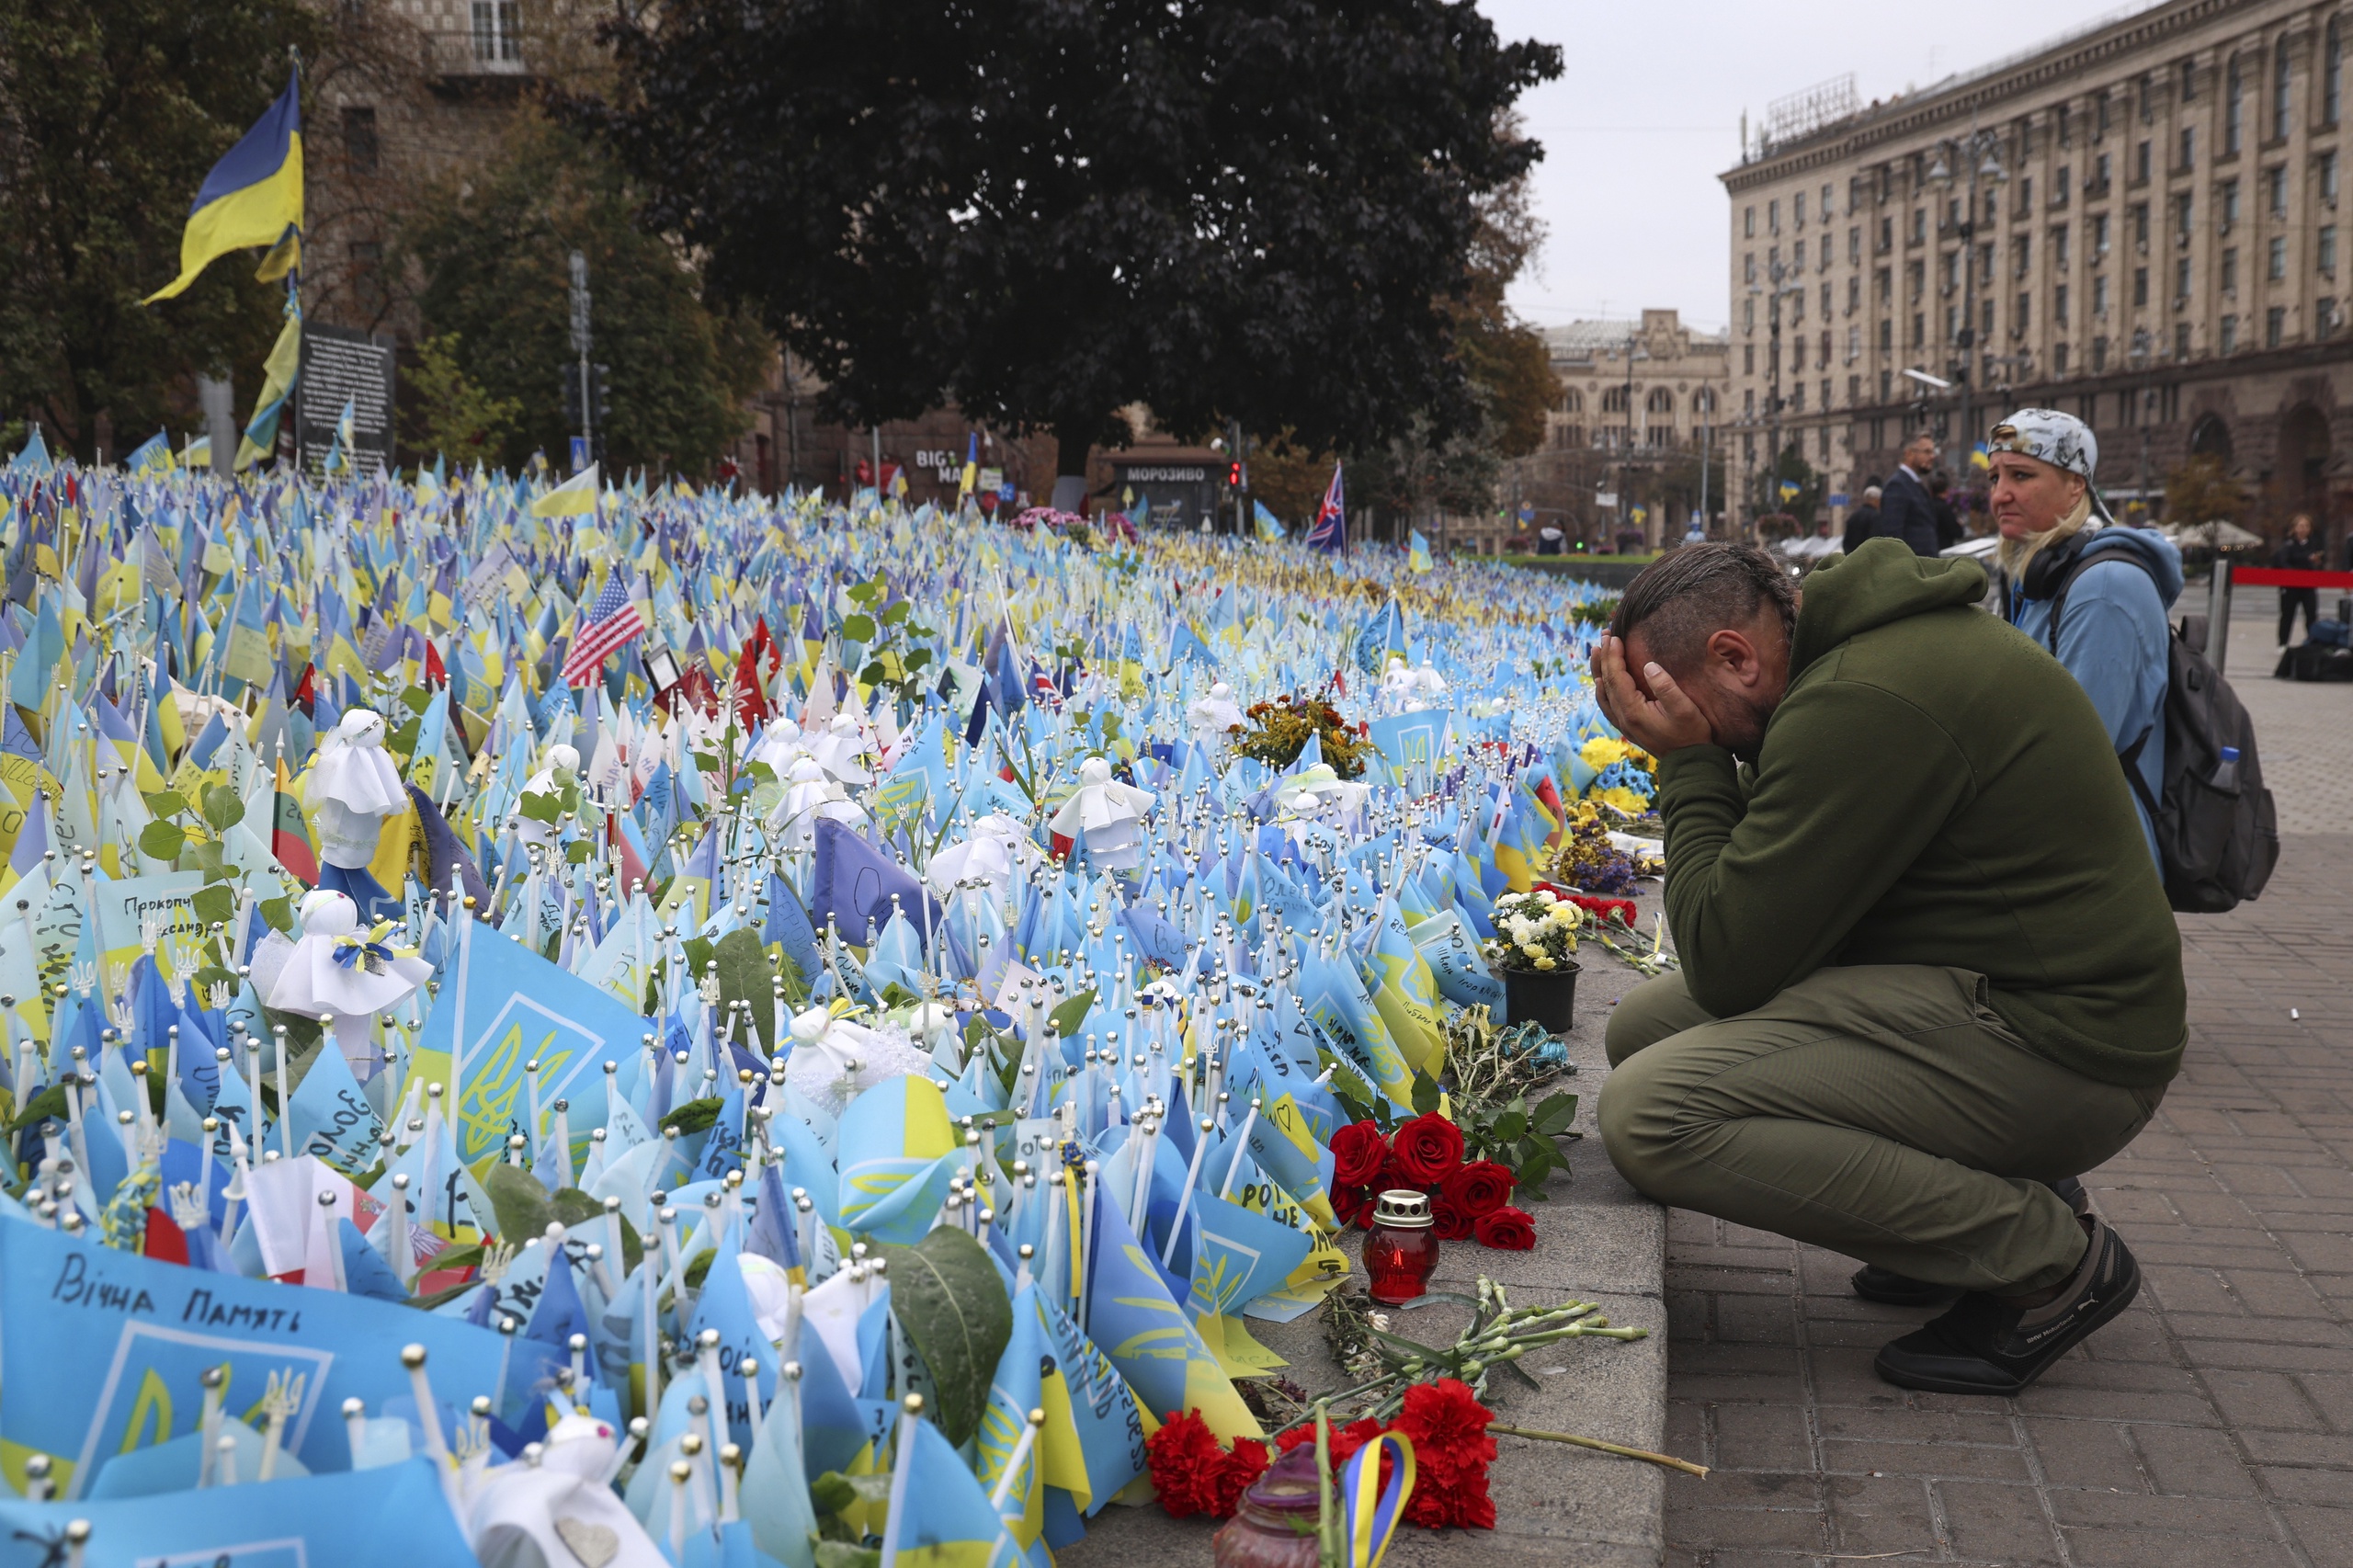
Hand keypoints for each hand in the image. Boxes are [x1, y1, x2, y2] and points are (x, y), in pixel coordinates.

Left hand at [1588, 635, 1713, 754]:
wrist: (1690, 763)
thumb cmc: (1692, 734)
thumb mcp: (1684, 708)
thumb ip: (1665, 686)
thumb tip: (1649, 665)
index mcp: (1633, 711)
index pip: (1616, 677)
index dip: (1614, 655)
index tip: (1614, 636)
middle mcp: (1623, 717)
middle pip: (1606, 682)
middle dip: (1604, 657)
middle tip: (1603, 635)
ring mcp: (1624, 724)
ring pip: (1603, 693)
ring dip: (1599, 670)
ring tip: (1598, 651)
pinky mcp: (1628, 727)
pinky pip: (1607, 704)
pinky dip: (1603, 688)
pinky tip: (1602, 680)